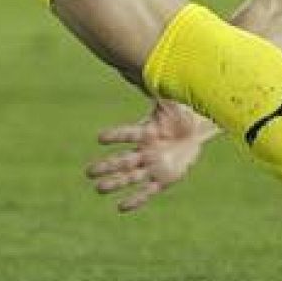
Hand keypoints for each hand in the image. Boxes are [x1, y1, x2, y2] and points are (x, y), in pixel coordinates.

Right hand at [86, 99, 217, 212]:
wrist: (194, 132)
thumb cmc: (181, 114)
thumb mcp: (174, 103)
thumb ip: (165, 93)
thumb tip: (157, 73)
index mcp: (146, 131)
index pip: (129, 133)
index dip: (116, 135)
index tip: (100, 138)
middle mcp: (145, 150)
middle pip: (123, 160)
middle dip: (106, 166)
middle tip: (88, 172)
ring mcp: (152, 166)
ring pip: (130, 176)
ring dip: (114, 183)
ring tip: (98, 189)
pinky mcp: (162, 180)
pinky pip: (147, 191)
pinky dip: (135, 199)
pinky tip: (120, 207)